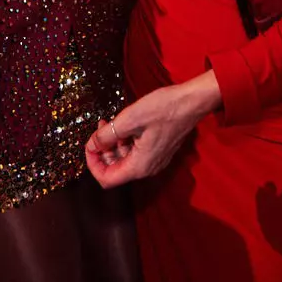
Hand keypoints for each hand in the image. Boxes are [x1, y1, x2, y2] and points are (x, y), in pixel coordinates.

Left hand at [84, 71, 221, 187]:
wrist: (192, 101)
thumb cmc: (164, 108)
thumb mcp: (129, 119)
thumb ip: (106, 135)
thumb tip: (92, 145)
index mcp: (139, 166)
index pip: (106, 179)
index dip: (92, 164)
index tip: (89, 145)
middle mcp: (147, 168)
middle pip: (114, 170)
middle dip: (102, 151)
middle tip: (98, 129)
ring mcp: (154, 160)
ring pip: (124, 160)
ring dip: (112, 144)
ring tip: (108, 123)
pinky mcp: (158, 150)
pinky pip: (135, 152)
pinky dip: (124, 141)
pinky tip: (122, 124)